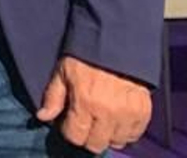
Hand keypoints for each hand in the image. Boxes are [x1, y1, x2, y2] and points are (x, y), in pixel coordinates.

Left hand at [35, 55, 152, 152]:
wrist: (116, 42)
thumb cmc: (86, 55)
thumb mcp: (62, 71)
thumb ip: (53, 97)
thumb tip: (43, 117)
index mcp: (85, 102)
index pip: (75, 136)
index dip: (69, 131)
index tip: (68, 123)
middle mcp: (108, 112)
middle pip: (96, 144)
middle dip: (87, 136)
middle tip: (84, 122)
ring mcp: (128, 114)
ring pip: (116, 142)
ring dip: (106, 135)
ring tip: (101, 120)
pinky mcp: (143, 112)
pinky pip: (134, 135)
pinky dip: (125, 131)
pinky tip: (116, 120)